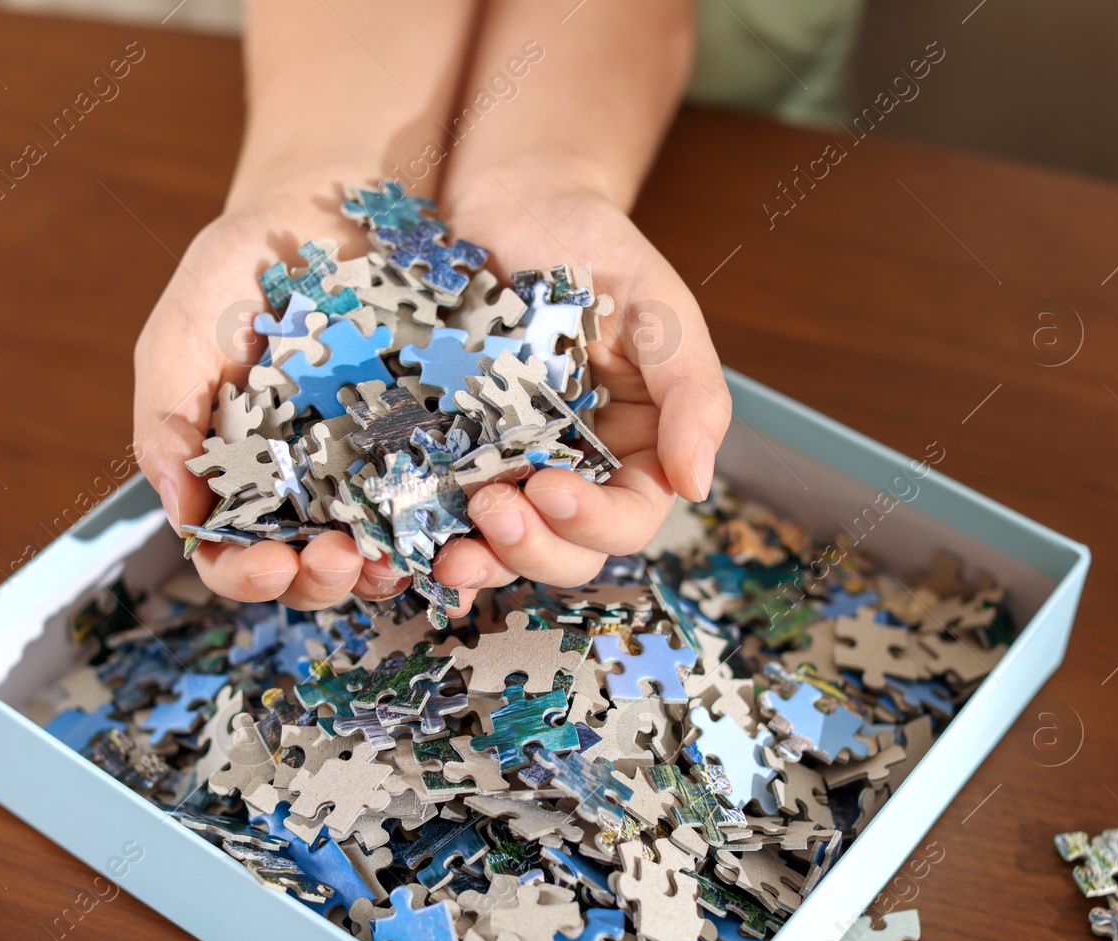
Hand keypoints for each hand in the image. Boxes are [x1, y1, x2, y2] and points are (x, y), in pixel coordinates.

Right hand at [133, 190, 460, 610]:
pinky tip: (457, 524)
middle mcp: (309, 490)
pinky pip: (448, 502)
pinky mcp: (440, 442)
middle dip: (321, 582)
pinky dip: (450, 528)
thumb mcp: (191, 325)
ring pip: (381, 553)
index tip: (270, 563)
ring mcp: (377, 470)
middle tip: (341, 560)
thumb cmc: (249, 266)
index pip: (233, 555)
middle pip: (309, 572)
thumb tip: (180, 508)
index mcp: (242, 476)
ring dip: (386, 571)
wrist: (340, 200)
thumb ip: (171, 410)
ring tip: (398, 558)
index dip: (246, 575)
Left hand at [431, 175, 731, 591]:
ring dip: (487, 560)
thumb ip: (691, 393)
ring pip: (512, 547)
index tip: (549, 488)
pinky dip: (441, 543)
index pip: (630, 515)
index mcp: (636, 443)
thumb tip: (697, 485)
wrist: (511, 202)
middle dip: (533, 547)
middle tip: (492, 508)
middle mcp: (577, 467)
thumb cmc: (591, 245)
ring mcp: (513, 465)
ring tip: (452, 549)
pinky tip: (420, 550)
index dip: (594, 521)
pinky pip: (452, 516)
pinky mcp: (456, 455)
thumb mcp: (658, 308)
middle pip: (570, 550)